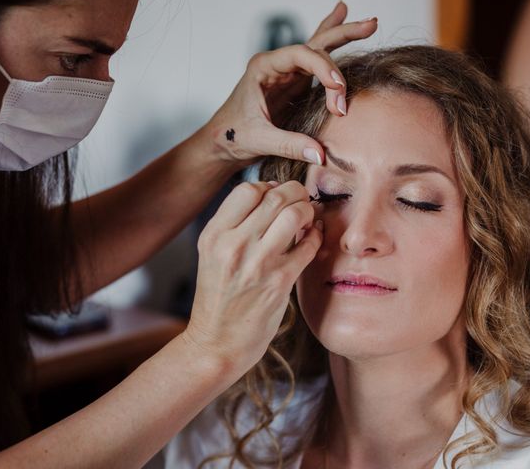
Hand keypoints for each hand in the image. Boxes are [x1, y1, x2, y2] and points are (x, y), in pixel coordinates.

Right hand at [182, 181, 322, 371]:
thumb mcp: (213, 255)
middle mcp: (233, 246)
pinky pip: (309, 245)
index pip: (248, 189)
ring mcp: (257, 264)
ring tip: (308, 218)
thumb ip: (235, 224)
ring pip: (294, 214)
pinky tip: (314, 237)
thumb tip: (270, 192)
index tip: (277, 195)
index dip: (269, 186)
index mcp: (214, 235)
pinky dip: (316, 236)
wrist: (217, 342)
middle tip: (302, 200)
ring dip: (307, 211)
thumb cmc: (219, 297)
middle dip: (295, 192)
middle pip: (275, 196)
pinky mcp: (280, 282)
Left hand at [206, 1, 376, 166]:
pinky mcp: (296, 86)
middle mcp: (277, 65)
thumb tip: (321, 153)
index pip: (301, 56)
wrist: (222, 143)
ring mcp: (288, 74)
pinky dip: (332, 47)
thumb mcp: (260, 140)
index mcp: (263, 68)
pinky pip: (317, 64)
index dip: (323, 69)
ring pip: (319, 49)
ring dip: (343, 36)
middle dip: (342, 35)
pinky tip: (343, 22)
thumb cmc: (233, 136)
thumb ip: (290, 145)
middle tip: (370, 26)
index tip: (338, 90)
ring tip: (369, 24)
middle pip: (314, 44)